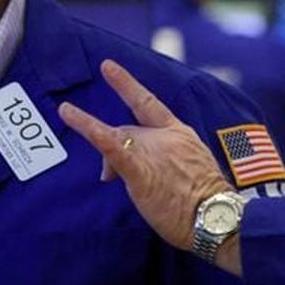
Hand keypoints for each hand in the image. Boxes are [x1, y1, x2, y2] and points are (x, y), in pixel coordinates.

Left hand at [59, 59, 234, 260]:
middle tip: (109, 175)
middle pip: (128, 130)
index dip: (127, 85)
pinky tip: (73, 117)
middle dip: (116, 144)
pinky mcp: (140, 173)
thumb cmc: (205, 204)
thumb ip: (157, 165)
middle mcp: (165, 138)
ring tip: (67, 112)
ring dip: (86, 122)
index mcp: (180, 135)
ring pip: (114, 134)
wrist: (217, 217)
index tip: (108, 67)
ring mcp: (153, 153)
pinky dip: (92, 131)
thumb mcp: (187, 174)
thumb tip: (120, 172)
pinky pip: (111, 149)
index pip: (149, 104)